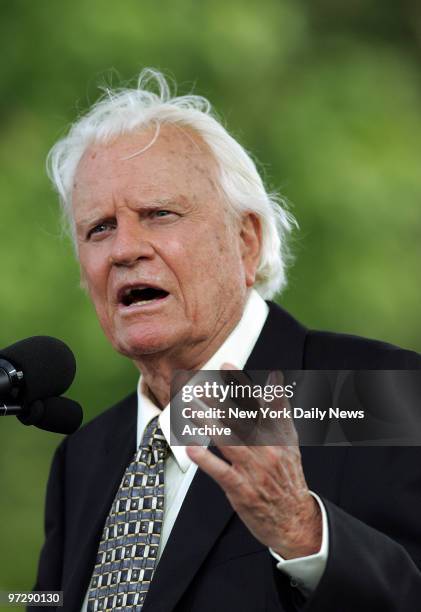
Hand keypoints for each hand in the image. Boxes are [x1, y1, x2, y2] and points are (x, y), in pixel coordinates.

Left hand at [186, 364, 322, 558]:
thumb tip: (274, 380)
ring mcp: (254, 470)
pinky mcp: (242, 489)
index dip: (242, 383)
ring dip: (208, 423)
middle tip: (200, 385)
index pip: (259, 402)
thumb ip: (279, 410)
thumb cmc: (287, 476)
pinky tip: (191, 447)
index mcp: (279, 435)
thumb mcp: (290, 441)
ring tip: (191, 408)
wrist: (295, 520)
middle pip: (241, 419)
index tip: (227, 365)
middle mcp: (268, 449)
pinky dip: (206, 460)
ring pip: (229, 441)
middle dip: (219, 400)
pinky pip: (221, 472)